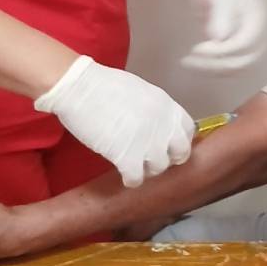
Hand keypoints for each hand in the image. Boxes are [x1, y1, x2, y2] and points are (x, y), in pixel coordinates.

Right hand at [34, 56, 193, 186]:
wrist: (78, 87)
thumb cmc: (103, 86)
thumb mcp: (141, 92)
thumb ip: (155, 111)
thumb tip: (158, 126)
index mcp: (166, 105)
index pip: (188, 131)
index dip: (177, 141)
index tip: (166, 145)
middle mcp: (162, 124)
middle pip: (180, 153)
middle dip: (168, 158)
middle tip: (151, 158)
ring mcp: (147, 141)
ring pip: (159, 168)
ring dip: (147, 169)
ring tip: (132, 163)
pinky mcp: (127, 156)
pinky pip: (137, 178)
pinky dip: (130, 179)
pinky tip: (122, 172)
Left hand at [180, 0, 266, 71]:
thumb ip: (221, 15)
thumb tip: (219, 38)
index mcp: (257, 21)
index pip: (244, 46)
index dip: (222, 52)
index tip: (197, 49)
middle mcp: (254, 34)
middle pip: (242, 61)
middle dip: (217, 65)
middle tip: (190, 60)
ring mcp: (243, 40)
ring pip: (234, 66)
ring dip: (212, 69)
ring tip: (187, 63)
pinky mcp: (231, 44)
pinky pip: (225, 63)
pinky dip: (211, 67)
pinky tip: (193, 62)